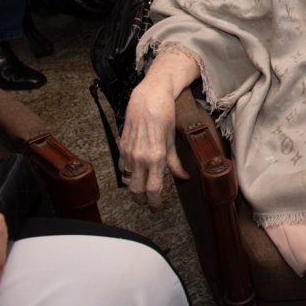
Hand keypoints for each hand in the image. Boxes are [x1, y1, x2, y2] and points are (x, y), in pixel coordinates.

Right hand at [118, 76, 188, 211]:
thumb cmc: (165, 115)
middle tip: (148, 203)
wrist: (148, 97)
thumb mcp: (173, 140)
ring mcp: (128, 152)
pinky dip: (127, 173)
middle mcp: (139, 157)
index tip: (156, 208)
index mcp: (155, 157)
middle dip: (141, 200)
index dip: (154, 202)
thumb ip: (175, 162)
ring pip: (127, 179)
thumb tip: (184, 177)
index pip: (153, 189)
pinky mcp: (121, 146)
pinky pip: (122, 166)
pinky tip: (134, 173)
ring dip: (133, 187)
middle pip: (136, 190)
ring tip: (142, 190)